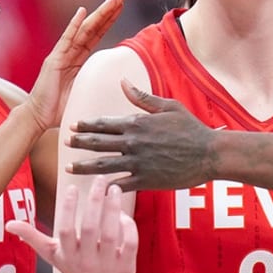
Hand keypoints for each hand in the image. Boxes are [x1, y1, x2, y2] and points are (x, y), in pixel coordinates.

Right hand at [6, 176, 136, 272]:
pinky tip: (124, 213)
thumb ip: (33, 237)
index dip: (68, 208)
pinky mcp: (126, 268)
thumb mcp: (52, 254)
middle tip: (99, 179)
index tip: (72, 187)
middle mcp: (86, 261)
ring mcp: (107, 266)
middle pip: (90, 228)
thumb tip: (8, 224)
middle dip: (95, 201)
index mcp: (67, 255)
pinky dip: (129, 227)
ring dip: (113, 209)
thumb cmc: (72, 268)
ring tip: (114, 189)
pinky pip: (130, 244)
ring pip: (111, 234)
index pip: (65, 229)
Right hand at [27, 0, 123, 128]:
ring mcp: (61, 55)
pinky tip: (82, 12)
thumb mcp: (86, 94)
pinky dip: (73, 25)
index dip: (109, 20)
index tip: (121, 6)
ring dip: (98, 14)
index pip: (97, 35)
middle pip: (92, 28)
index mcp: (78, 59)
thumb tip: (121, 90)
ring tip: (111, 0)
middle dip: (107, 11)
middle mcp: (70, 53)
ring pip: (83, 30)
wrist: (38, 118)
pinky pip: (66, 40)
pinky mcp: (54, 61)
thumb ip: (99, 87)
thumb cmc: (61, 109)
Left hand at [66, 79, 219, 190]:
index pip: (104, 123)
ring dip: (84, 166)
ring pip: (103, 165)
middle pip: (98, 143)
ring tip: (69, 168)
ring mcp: (138, 162)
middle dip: (78, 143)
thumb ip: (142, 97)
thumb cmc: (191, 128)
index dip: (86, 125)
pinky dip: (106, 187)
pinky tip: (94, 190)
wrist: (209, 154)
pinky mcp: (146, 180)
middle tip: (64, 143)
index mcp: (137, 123)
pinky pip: (121, 184)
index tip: (72, 126)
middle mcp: (133, 142)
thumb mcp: (168, 106)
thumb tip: (122, 82)